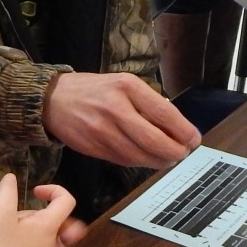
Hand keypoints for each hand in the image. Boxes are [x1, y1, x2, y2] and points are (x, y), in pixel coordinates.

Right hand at [0, 175, 79, 246]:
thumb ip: (7, 191)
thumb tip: (10, 178)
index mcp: (48, 226)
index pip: (66, 201)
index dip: (54, 190)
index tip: (34, 192)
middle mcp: (52, 246)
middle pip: (68, 230)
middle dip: (51, 221)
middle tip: (37, 221)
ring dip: (41, 245)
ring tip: (25, 243)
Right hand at [44, 72, 200, 168]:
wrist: (52, 100)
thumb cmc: (93, 90)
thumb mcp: (122, 84)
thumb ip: (148, 103)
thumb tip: (177, 128)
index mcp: (126, 87)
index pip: (164, 114)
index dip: (184, 131)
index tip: (193, 140)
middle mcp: (115, 109)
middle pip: (155, 141)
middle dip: (175, 152)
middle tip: (182, 153)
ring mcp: (103, 131)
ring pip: (141, 156)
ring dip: (159, 161)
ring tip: (167, 158)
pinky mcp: (93, 148)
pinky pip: (124, 161)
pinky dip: (140, 162)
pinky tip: (146, 158)